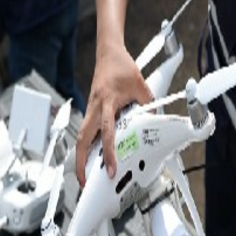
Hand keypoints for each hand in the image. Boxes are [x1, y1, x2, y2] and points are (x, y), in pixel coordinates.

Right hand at [75, 40, 151, 186]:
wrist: (109, 53)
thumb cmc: (122, 67)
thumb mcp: (141, 86)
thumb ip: (148, 106)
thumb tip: (154, 124)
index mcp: (107, 102)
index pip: (106, 132)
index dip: (108, 152)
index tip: (110, 169)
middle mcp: (95, 107)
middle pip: (81, 139)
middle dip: (80, 162)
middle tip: (84, 182)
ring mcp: (91, 108)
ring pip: (81, 136)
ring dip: (81, 155)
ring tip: (85, 174)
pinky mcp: (92, 109)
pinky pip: (86, 130)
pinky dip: (86, 145)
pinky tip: (92, 155)